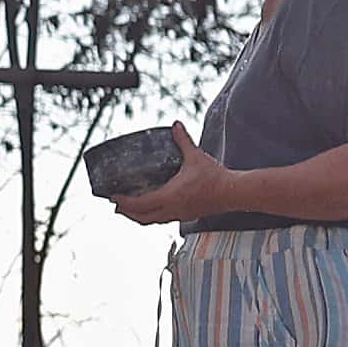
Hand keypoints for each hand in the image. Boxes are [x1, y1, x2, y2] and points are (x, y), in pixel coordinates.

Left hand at [111, 122, 235, 224]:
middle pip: (142, 217)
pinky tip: (154, 209)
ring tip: (129, 210)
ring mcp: (180, 215)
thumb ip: (183, 141)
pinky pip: (164, 219)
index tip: (112, 198)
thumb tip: (175, 125)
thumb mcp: (195, 156)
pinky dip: (153, 216)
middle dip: (127, 212)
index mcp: (169, 197)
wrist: (235, 193)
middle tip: (116, 206)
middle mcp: (172, 210)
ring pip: (153, 221)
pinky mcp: (188, 216)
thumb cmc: (215, 177)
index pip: (139, 204)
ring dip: (139, 216)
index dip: (123, 202)